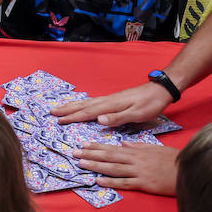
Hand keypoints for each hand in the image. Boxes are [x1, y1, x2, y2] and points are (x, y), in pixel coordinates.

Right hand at [51, 81, 172, 127]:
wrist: (160, 90)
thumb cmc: (150, 104)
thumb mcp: (137, 114)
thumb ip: (117, 118)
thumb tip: (98, 120)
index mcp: (111, 105)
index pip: (88, 112)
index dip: (73, 117)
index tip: (58, 120)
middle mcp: (108, 101)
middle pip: (83, 105)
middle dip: (67, 109)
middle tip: (51, 111)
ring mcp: (110, 99)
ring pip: (87, 102)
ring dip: (73, 105)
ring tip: (61, 107)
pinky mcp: (114, 100)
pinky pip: (93, 102)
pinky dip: (83, 103)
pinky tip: (81, 105)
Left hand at [73, 141, 178, 194]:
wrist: (189, 171)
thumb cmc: (174, 160)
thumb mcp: (156, 148)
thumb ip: (139, 146)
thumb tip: (124, 144)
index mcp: (138, 151)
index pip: (113, 148)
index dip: (97, 146)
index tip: (84, 144)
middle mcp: (135, 160)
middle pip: (109, 157)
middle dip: (91, 155)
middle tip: (74, 153)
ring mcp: (139, 172)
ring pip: (113, 168)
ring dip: (96, 166)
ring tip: (81, 164)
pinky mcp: (144, 184)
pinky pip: (124, 183)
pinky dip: (111, 182)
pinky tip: (98, 181)